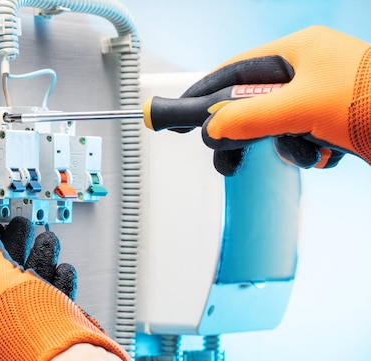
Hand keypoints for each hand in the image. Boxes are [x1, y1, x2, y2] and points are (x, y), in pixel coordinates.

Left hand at [0, 212, 130, 360]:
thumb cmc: (26, 331)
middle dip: (12, 251)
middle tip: (19, 229)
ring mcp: (16, 342)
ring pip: (23, 292)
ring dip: (37, 261)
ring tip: (47, 240)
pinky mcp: (43, 341)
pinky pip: (44, 307)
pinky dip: (53, 285)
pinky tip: (62, 269)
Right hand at [179, 26, 370, 174]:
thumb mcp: (300, 108)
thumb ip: (247, 118)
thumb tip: (213, 129)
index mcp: (298, 51)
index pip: (234, 69)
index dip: (205, 91)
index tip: (182, 112)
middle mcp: (307, 71)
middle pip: (252, 103)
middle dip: (244, 131)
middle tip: (226, 155)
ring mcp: (321, 96)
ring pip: (276, 127)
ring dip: (285, 145)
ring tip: (306, 148)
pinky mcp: (332, 120)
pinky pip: (300, 139)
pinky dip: (307, 152)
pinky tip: (327, 152)